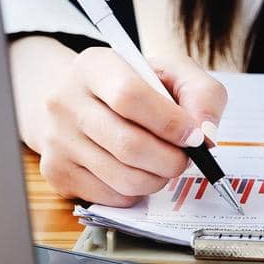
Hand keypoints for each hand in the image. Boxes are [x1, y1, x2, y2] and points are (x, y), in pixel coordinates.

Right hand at [34, 46, 226, 207]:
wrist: (76, 102)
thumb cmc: (131, 86)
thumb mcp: (170, 73)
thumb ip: (201, 93)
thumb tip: (206, 134)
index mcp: (94, 66)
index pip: (130, 97)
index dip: (170, 122)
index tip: (194, 135)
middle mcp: (66, 102)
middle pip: (128, 145)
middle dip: (171, 159)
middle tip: (186, 158)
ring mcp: (58, 140)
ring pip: (123, 177)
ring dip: (158, 179)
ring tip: (165, 164)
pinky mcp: (57, 173)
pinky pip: (111, 197)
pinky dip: (137, 192)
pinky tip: (138, 171)